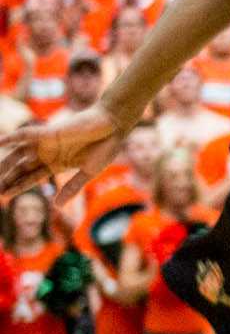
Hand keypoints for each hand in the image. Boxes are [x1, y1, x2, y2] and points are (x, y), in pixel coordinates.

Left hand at [0, 105, 128, 205]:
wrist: (114, 126)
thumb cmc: (105, 147)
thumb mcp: (88, 172)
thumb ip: (72, 188)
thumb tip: (57, 207)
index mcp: (57, 164)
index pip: (31, 178)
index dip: (17, 186)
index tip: (4, 197)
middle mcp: (48, 153)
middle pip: (21, 167)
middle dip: (8, 178)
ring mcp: (47, 143)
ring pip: (19, 154)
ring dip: (5, 164)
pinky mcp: (49, 132)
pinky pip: (25, 135)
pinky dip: (10, 138)